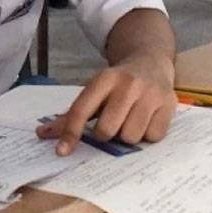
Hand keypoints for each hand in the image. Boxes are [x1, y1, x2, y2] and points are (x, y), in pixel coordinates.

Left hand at [37, 52, 175, 154]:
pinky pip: (152, 137)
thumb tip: (43, 134)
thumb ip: (72, 114)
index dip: (70, 133)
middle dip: (106, 133)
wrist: (151, 60)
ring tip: (131, 120)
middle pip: (106, 130)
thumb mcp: (95, 91)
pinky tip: (147, 120)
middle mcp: (127, 84)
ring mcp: (150, 93)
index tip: (62, 152)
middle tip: (112, 123)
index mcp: (104, 79)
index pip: (82, 110)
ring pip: (130, 137)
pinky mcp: (168, 103)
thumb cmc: (118, 83)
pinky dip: (147, 135)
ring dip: (127, 135)